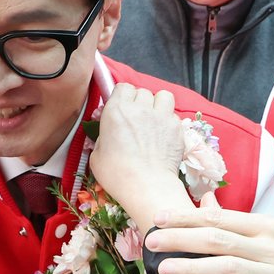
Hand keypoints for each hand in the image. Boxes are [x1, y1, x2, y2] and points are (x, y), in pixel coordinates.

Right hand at [91, 83, 191, 230]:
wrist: (147, 186)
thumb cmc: (117, 174)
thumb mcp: (97, 155)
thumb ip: (104, 137)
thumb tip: (109, 136)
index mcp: (116, 110)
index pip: (123, 87)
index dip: (123, 97)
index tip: (122, 108)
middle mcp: (140, 108)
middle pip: (143, 92)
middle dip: (140, 102)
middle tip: (137, 119)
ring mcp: (161, 116)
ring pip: (163, 96)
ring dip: (158, 104)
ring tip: (155, 119)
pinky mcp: (177, 127)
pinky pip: (174, 115)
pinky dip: (169, 122)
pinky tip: (164, 136)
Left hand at [145, 195, 273, 273]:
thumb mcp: (269, 233)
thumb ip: (236, 223)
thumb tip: (204, 204)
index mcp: (264, 227)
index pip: (219, 219)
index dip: (187, 219)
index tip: (158, 220)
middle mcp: (270, 248)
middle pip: (220, 241)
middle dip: (182, 241)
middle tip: (151, 243)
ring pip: (232, 270)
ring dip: (196, 270)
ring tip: (165, 270)